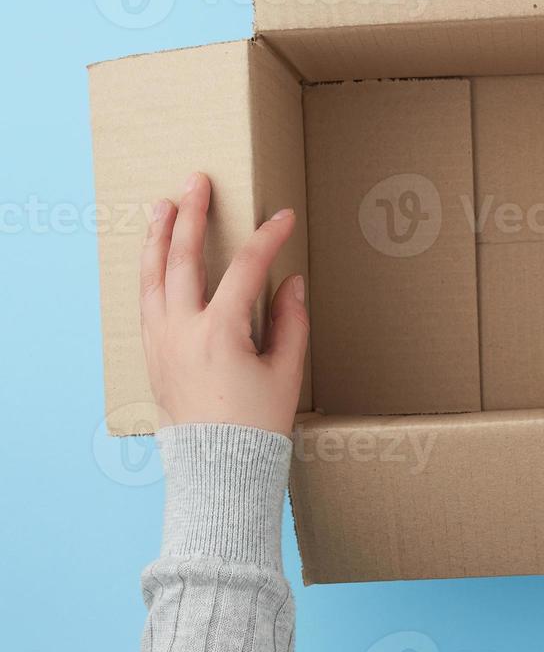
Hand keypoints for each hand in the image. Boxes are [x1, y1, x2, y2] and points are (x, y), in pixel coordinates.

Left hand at [139, 172, 308, 435]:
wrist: (218, 469)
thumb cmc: (256, 426)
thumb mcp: (285, 373)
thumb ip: (290, 322)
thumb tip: (289, 282)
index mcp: (220, 334)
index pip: (245, 269)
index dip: (267, 238)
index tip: (282, 217)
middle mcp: (182, 332)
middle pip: (182, 259)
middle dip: (191, 215)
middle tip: (196, 182)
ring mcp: (161, 342)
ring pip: (153, 277)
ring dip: (158, 237)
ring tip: (163, 206)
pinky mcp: (154, 355)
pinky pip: (146, 301)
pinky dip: (150, 271)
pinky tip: (154, 257)